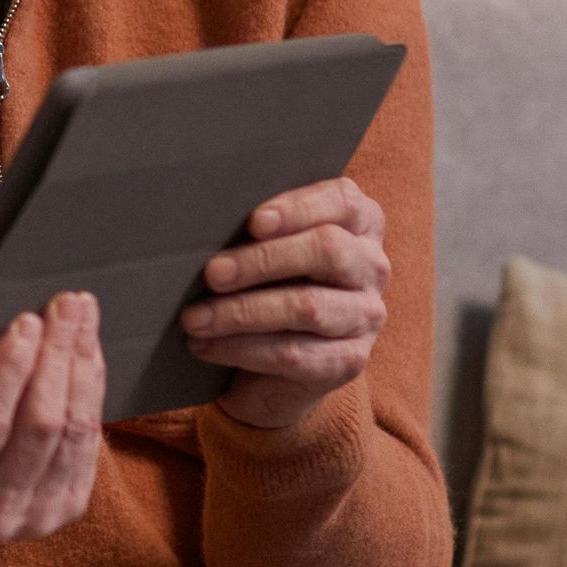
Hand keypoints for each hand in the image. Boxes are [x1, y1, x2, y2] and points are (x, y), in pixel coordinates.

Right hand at [0, 292, 103, 544]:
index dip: (6, 372)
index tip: (22, 320)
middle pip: (38, 426)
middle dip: (54, 356)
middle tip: (61, 300)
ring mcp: (36, 517)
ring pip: (71, 429)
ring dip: (79, 362)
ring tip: (77, 309)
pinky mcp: (67, 506)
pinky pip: (90, 439)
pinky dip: (92, 384)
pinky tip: (84, 343)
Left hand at [180, 177, 389, 429]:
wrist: (274, 365)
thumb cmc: (263, 284)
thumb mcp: (264, 248)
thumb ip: (254, 231)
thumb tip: (206, 222)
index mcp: (359, 222)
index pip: (343, 202)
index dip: (299, 208)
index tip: (254, 222)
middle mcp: (371, 265)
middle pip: (327, 251)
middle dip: (262, 261)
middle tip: (212, 274)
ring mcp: (366, 315)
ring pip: (307, 307)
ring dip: (241, 312)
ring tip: (194, 319)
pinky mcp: (350, 360)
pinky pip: (294, 354)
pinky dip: (241, 348)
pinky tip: (205, 345)